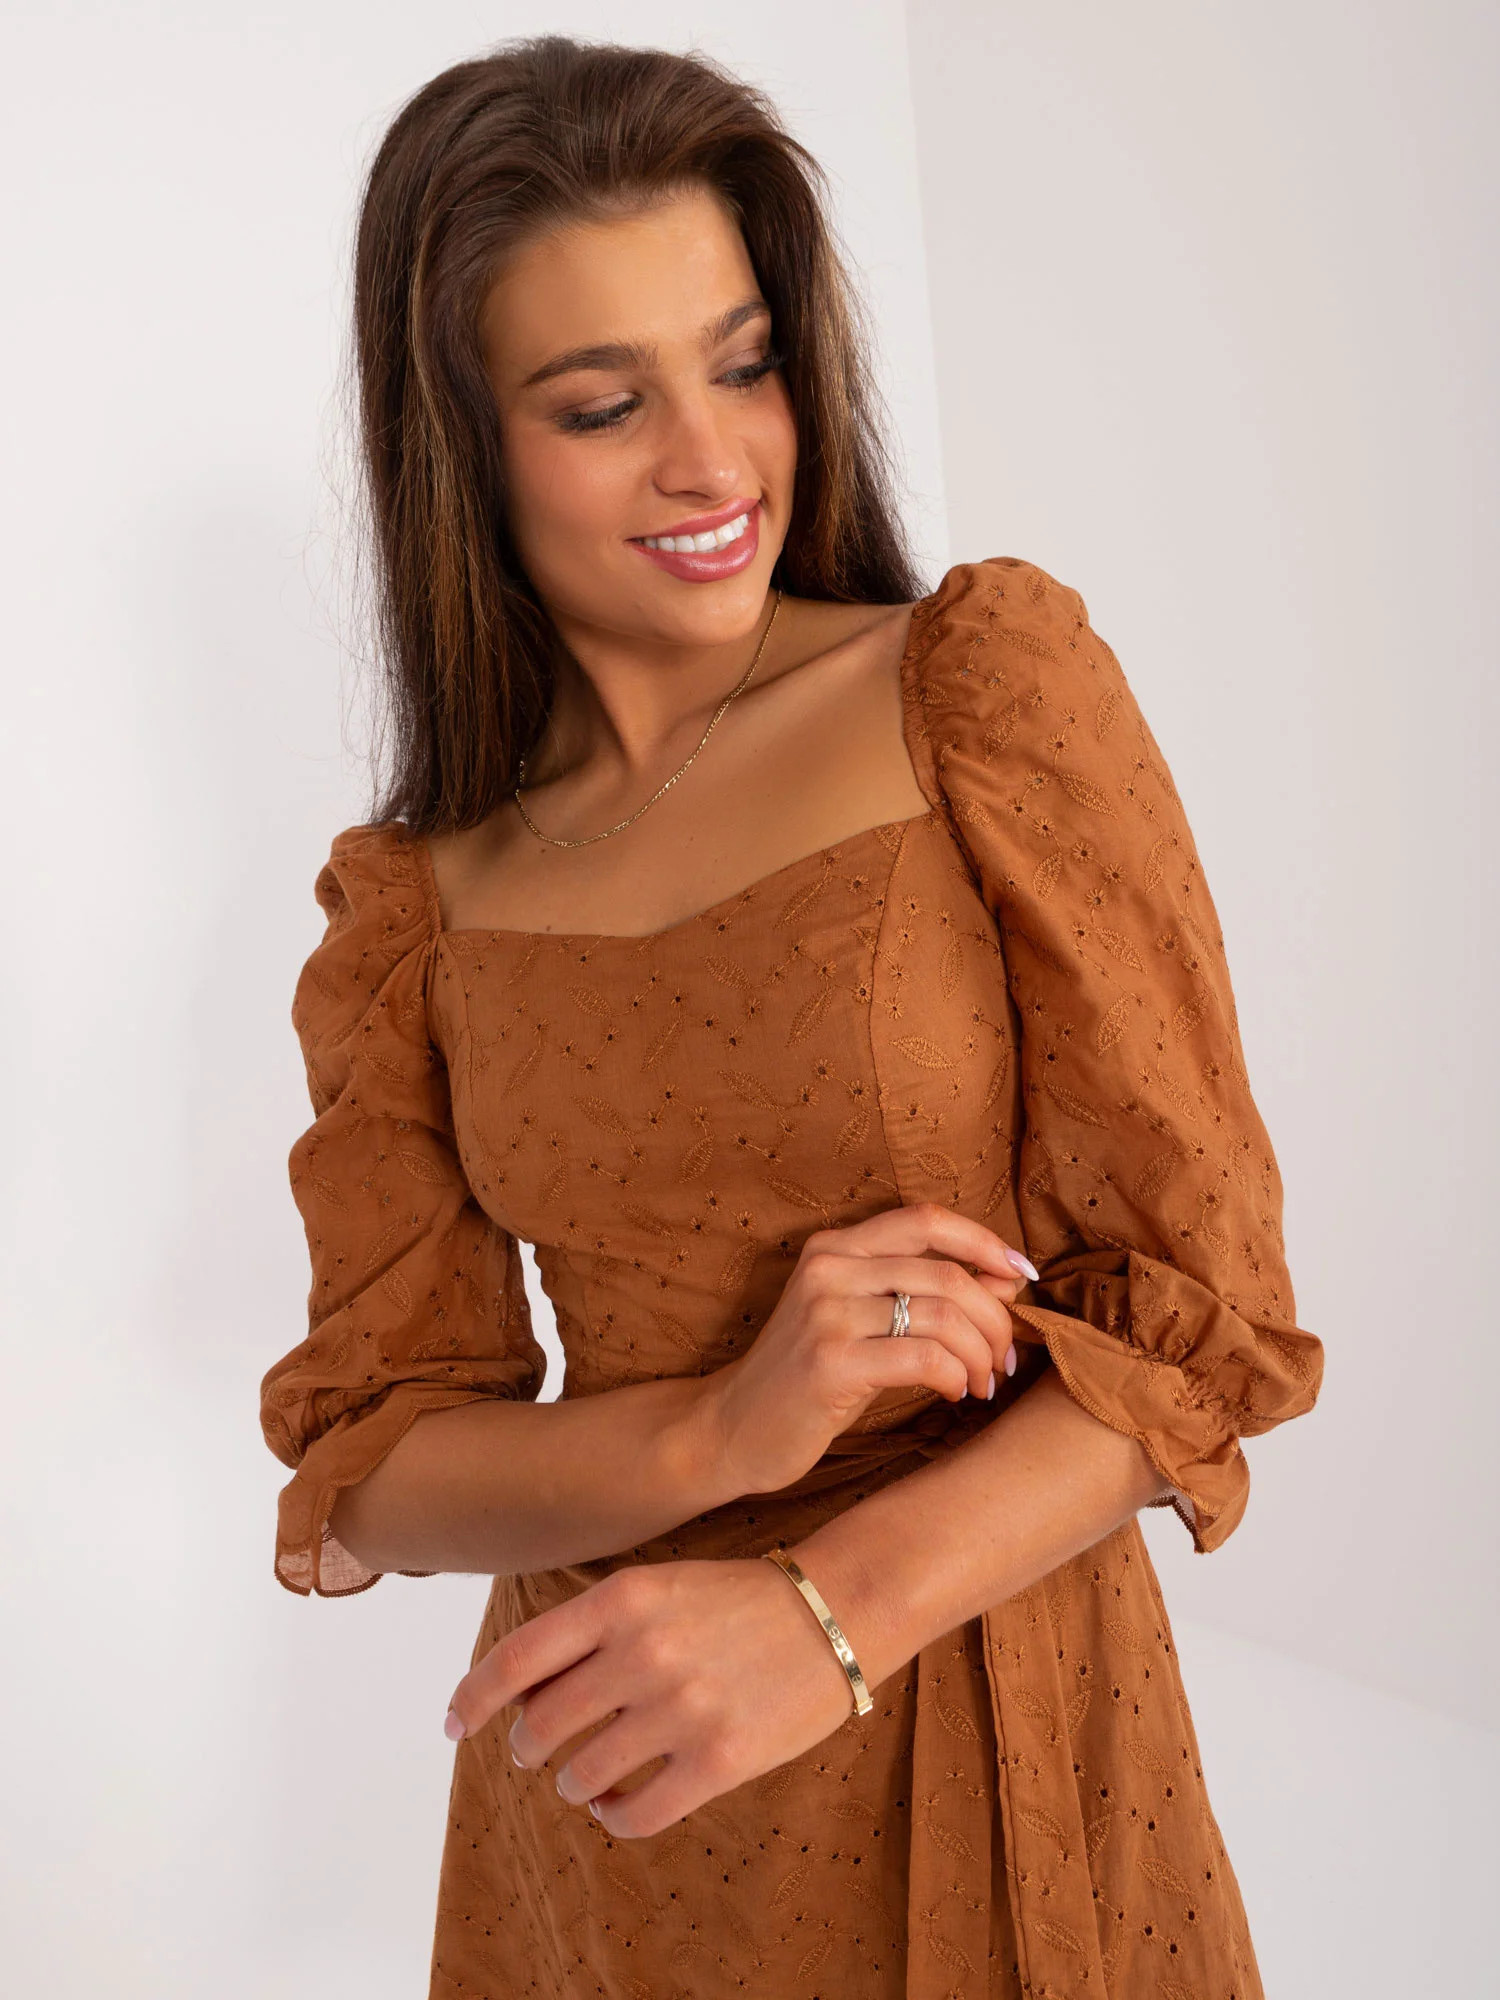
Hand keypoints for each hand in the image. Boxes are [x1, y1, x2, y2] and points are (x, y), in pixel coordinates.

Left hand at [443, 1555, 867, 1837]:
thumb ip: (591, 1628)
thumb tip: (518, 1691)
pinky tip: (617, 1804)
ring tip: (583, 1777)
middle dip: (527, 1746)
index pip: (517, 1659)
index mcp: (623, 1599)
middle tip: (534, 1752)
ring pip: (581, 1774)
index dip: (472, 1698)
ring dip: (571, 1782)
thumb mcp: (658, 1586)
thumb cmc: (739, 1598)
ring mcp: (682, 1709)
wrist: (838, 1611)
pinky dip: (613, 1816)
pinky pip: (635, 1814)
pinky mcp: (719, 1762)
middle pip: (541, 1724)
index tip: (453, 1724)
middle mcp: (644, 1652)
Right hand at [704, 1200, 1036, 1495]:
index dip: (984, 1241)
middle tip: (1005, 1358)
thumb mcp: (860, 1318)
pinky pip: (925, 1359)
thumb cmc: (808, 1376)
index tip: (1024, 1272)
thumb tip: (1007, 1277)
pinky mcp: (829, 1364)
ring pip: (943, 1316)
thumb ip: (923, 1291)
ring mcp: (825, 1314)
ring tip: (983, 1382)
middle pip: (947, 1274)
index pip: (926, 1220)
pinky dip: (957, 1377)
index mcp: (835, 1247)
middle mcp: (828, 1268)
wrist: (732, 1429)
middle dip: (995, 1319)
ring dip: (981, 1354)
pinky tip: (956, 1394)